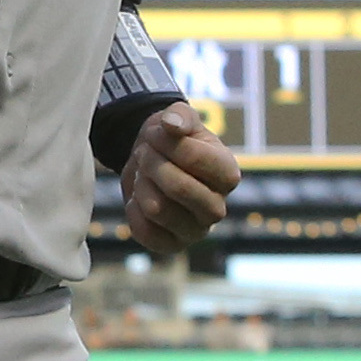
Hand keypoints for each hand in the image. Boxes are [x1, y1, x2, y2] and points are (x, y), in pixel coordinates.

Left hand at [121, 102, 240, 252]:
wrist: (152, 158)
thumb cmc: (171, 139)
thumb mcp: (179, 119)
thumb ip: (179, 116)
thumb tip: (172, 125)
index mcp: (227, 174)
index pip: (196, 159)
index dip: (166, 141)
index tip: (155, 133)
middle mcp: (217, 207)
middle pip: (178, 188)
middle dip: (152, 164)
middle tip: (145, 153)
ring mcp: (196, 230)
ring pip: (157, 209)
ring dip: (141, 184)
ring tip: (144, 174)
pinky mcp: (172, 244)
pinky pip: (145, 233)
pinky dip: (133, 210)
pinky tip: (139, 196)